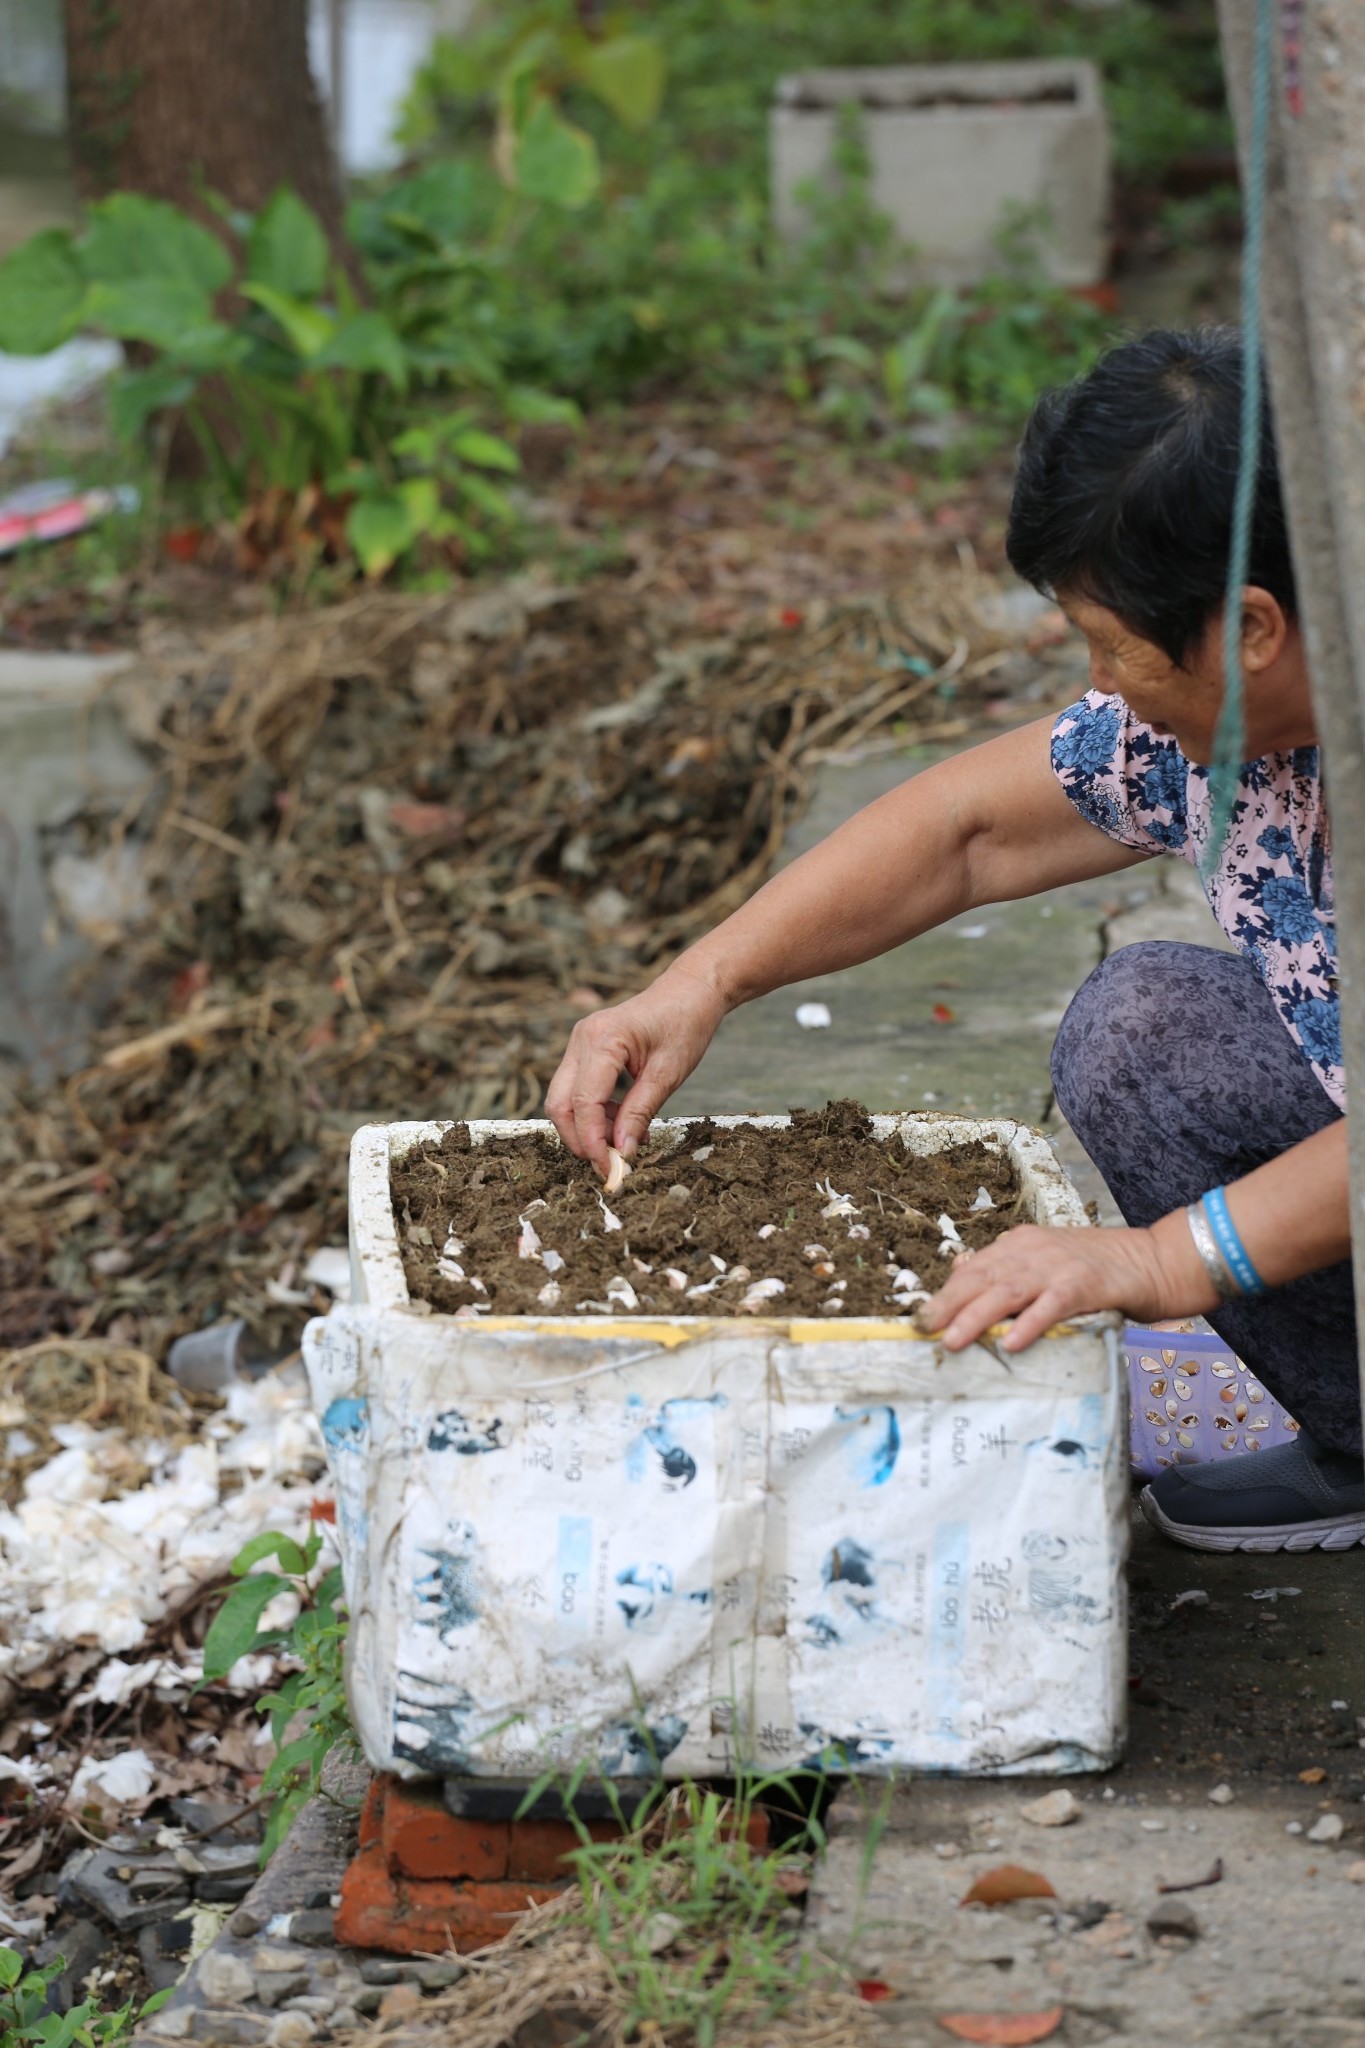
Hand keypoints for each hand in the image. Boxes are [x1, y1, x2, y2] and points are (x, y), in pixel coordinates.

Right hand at [545, 960, 726, 1175]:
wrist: (690, 991)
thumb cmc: (685, 1024)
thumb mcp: (668, 1074)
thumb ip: (640, 1114)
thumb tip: (622, 1153)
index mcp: (602, 1040)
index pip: (583, 1103)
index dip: (593, 1142)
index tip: (610, 1169)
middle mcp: (582, 1039)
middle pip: (560, 1103)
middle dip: (580, 1139)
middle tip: (610, 1164)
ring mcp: (580, 1042)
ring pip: (565, 1099)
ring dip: (590, 1128)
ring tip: (628, 1140)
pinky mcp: (585, 1050)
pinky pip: (579, 1089)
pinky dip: (596, 1112)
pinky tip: (625, 1122)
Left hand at [918, 1220, 1212, 1352]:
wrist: (1155, 1259)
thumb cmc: (1100, 1269)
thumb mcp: (1048, 1262)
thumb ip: (1011, 1270)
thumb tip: (964, 1275)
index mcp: (1022, 1245)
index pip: (974, 1268)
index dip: (947, 1292)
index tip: (921, 1317)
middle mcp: (1034, 1250)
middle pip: (982, 1277)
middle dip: (949, 1303)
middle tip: (921, 1329)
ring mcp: (1058, 1266)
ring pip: (1008, 1290)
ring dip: (977, 1316)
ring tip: (952, 1341)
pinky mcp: (1085, 1285)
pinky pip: (1051, 1306)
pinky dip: (1029, 1324)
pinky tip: (1011, 1342)